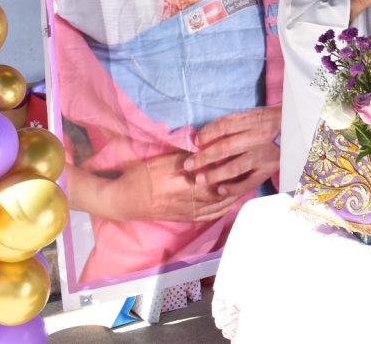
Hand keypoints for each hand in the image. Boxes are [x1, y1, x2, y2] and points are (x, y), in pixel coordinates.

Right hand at [102, 152, 241, 221]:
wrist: (123, 200)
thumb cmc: (140, 176)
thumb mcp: (162, 160)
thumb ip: (185, 157)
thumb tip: (205, 152)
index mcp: (181, 182)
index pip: (211, 176)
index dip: (226, 171)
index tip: (237, 161)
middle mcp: (186, 198)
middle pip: (217, 192)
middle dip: (233, 184)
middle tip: (247, 174)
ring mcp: (185, 210)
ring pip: (215, 205)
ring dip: (231, 197)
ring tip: (243, 187)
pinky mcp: (182, 218)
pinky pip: (206, 216)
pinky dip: (220, 210)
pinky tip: (229, 203)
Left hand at [184, 105, 281, 197]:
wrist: (298, 133)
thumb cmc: (270, 124)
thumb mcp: (255, 116)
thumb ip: (232, 125)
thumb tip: (202, 136)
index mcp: (254, 120)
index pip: (225, 126)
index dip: (208, 133)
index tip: (196, 141)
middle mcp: (258, 137)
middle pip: (226, 147)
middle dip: (204, 157)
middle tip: (187, 165)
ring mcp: (264, 155)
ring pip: (235, 166)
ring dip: (214, 174)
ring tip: (199, 179)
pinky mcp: (268, 170)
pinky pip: (248, 182)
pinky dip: (233, 187)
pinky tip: (220, 190)